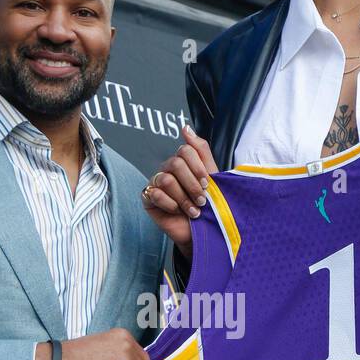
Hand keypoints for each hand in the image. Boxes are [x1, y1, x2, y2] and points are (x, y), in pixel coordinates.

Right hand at [140, 124, 219, 256]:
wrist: (202, 233)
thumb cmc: (208, 206)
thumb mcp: (211, 176)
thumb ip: (201, 150)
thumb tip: (185, 127)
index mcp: (184, 162)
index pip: (185, 150)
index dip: (197, 167)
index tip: (207, 183)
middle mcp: (168, 169)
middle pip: (175, 163)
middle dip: (192, 185)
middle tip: (202, 200)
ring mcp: (156, 182)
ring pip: (166, 179)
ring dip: (183, 198)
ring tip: (193, 211)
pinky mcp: (147, 197)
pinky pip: (154, 193)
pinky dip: (169, 204)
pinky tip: (176, 212)